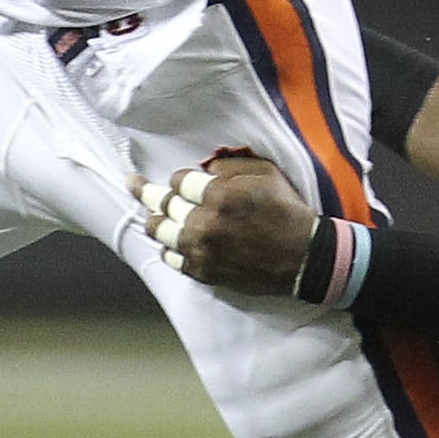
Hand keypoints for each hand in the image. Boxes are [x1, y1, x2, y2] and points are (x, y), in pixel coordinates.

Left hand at [133, 149, 318, 295]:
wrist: (304, 257)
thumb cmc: (287, 211)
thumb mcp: (266, 173)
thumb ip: (230, 165)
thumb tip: (204, 167)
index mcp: (218, 195)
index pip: (180, 181)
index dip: (178, 179)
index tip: (180, 180)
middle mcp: (204, 223)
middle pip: (163, 205)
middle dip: (149, 192)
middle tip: (134, 185)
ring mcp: (201, 251)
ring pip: (161, 232)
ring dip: (153, 220)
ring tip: (147, 214)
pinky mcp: (204, 273)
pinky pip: (173, 259)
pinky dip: (167, 248)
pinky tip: (166, 243)